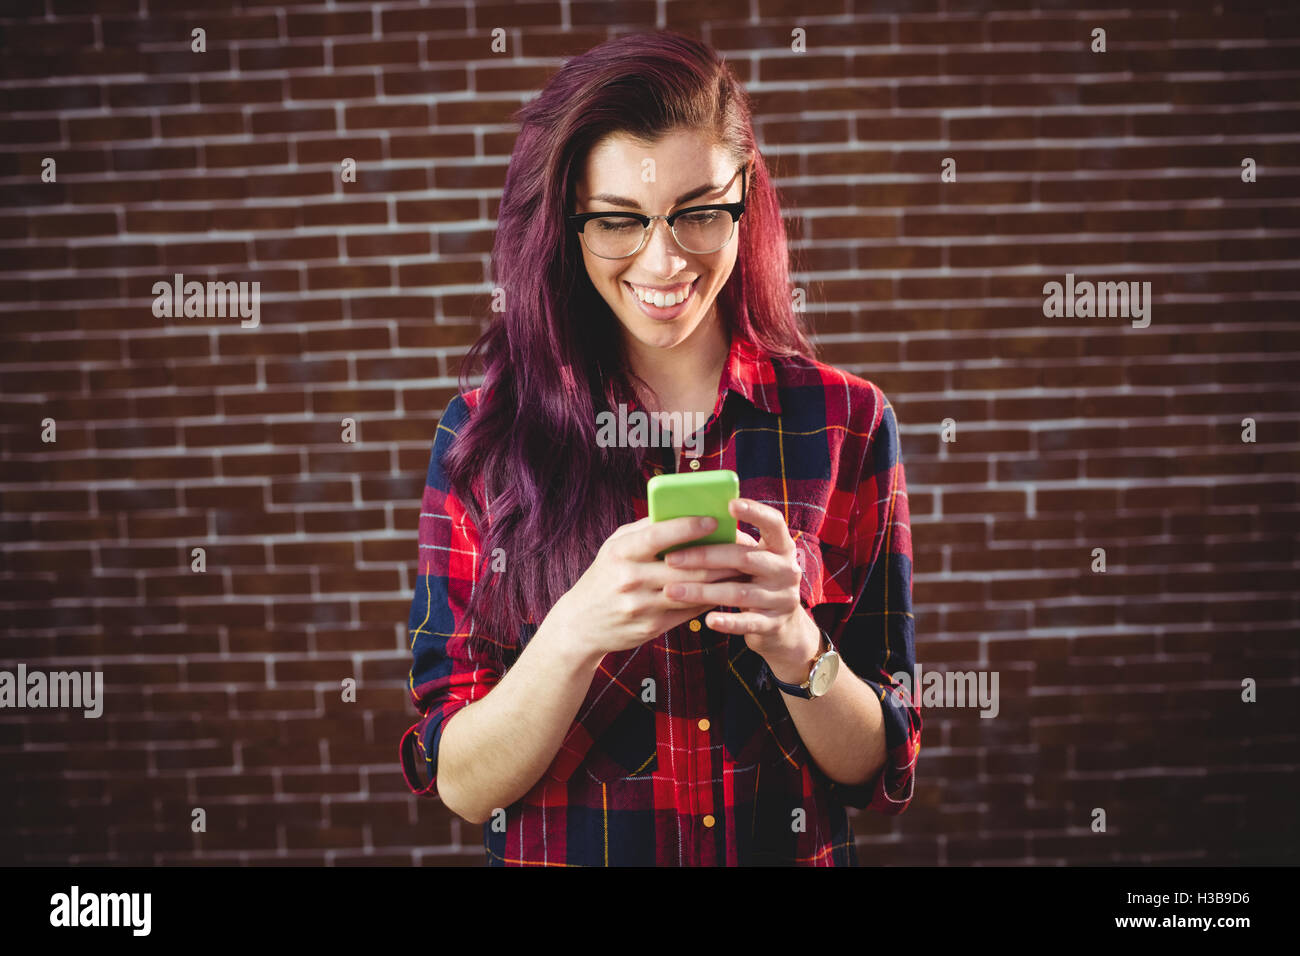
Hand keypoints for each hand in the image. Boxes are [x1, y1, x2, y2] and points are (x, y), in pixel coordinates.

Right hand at [558, 514, 750, 658]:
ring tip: (741, 568)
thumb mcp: (614, 547)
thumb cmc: (604, 576)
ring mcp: (641, 607)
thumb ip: (645, 530)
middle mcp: (630, 580)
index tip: (714, 520)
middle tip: (742, 547)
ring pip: (692, 591)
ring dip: (721, 580)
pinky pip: (688, 612)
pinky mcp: (651, 628)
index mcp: (620, 553)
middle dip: (718, 557)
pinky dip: (709, 599)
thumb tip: (683, 511)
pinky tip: (724, 590)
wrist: (580, 624)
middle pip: (685, 567)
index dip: (689, 527)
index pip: (659, 536)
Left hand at [659, 498, 820, 675]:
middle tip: (670, 559)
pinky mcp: (774, 624)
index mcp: (781, 546)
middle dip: (704, 557)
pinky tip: (706, 620)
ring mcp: (782, 598)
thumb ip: (731, 544)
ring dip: (702, 591)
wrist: (781, 626)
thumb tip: (687, 524)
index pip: (773, 522)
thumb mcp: (751, 560)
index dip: (754, 512)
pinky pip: (747, 622)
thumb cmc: (753, 581)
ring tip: (671, 591)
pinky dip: (727, 621)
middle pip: (743, 558)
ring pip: (739, 592)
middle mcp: (786, 569)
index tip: (729, 504)